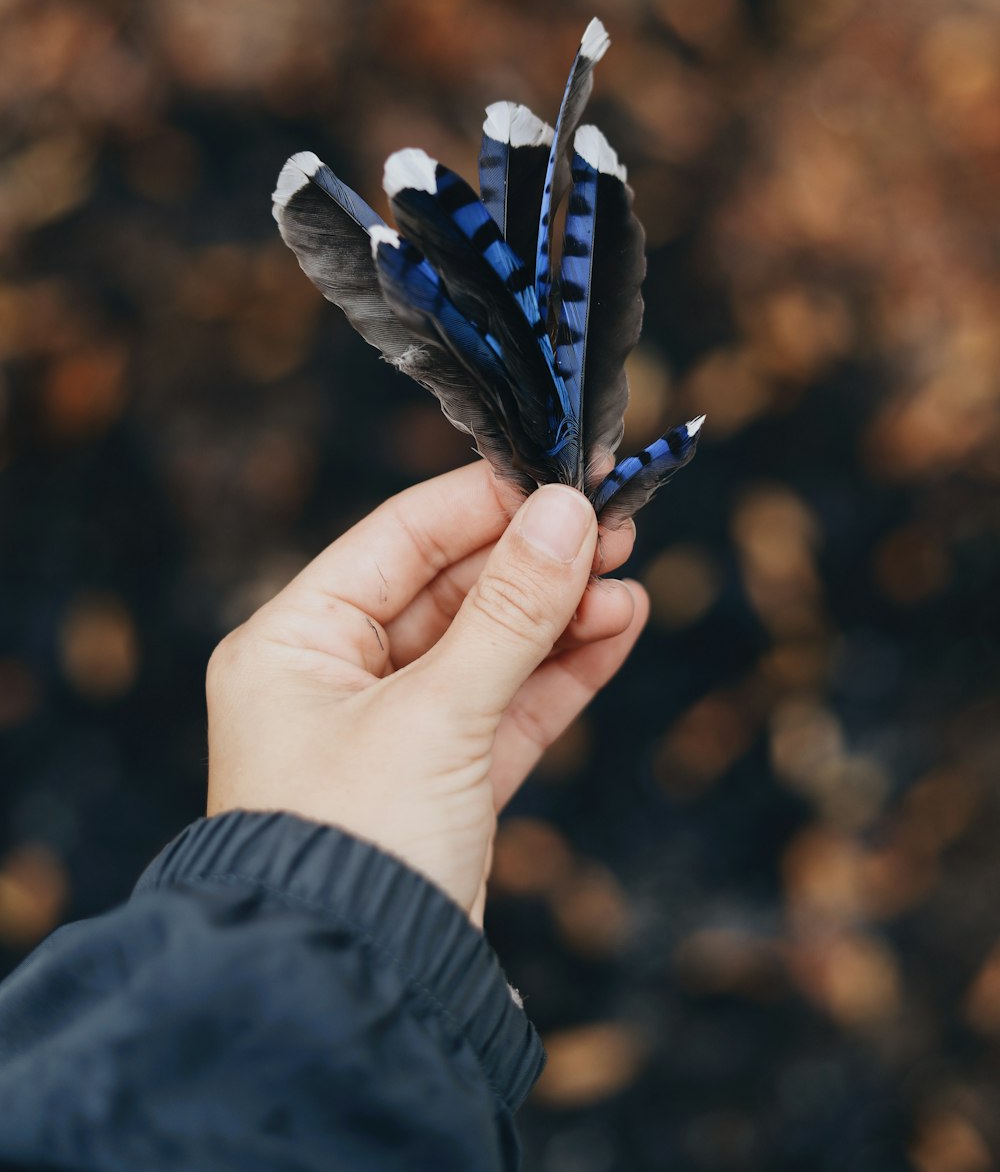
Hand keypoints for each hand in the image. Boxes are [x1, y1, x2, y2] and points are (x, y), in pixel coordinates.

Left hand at [206, 463, 648, 924]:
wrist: (347, 1001)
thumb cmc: (354, 846)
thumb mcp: (437, 713)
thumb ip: (509, 611)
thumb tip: (568, 513)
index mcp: (293, 643)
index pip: (399, 538)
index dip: (485, 503)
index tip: (564, 477)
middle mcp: (331, 680)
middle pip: (448, 589)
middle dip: (533, 562)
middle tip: (613, 529)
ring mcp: (386, 734)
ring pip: (485, 649)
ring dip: (556, 616)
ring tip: (627, 585)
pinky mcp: (436, 785)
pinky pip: (503, 708)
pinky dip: (557, 674)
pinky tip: (613, 633)